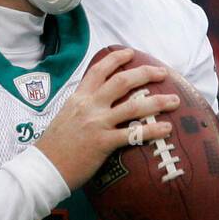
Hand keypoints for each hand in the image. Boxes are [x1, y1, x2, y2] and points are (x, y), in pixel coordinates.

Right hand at [36, 48, 178, 189]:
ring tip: (175, 100)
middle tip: (163, 73)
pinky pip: (133, 134)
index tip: (131, 53)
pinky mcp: (103, 142)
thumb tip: (97, 104)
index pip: (99, 69)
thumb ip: (82, 107)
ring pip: (133, 106)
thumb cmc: (55, 146)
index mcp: (79, 98)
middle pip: (122, 81)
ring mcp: (97, 123)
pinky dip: (152, 130)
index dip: (117, 58)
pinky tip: (167, 129)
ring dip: (158, 102)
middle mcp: (90, 106)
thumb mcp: (66, 116)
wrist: (44, 167)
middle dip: (146, 74)